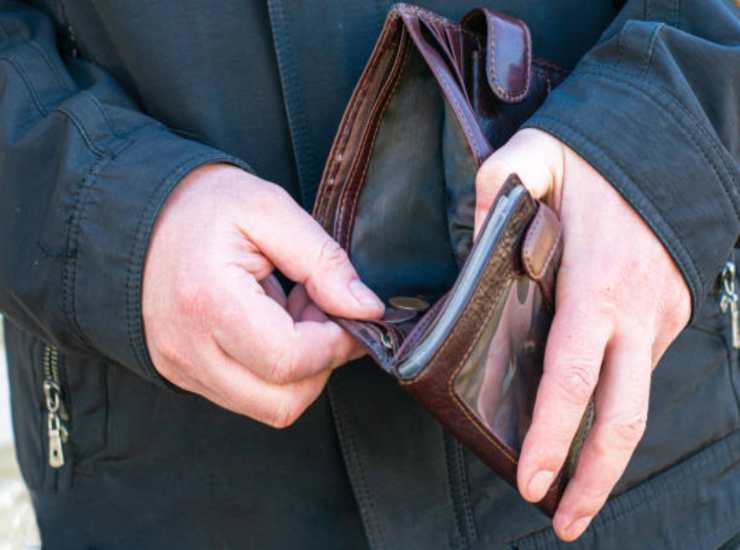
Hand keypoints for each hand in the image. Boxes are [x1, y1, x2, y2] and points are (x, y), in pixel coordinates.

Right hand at [142, 164, 383, 426]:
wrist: (135, 213)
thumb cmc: (202, 205)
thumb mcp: (270, 210)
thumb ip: (324, 260)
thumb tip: (367, 310)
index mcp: (209, 302)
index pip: (290, 361)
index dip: (336, 344)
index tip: (349, 312)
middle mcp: (188, 349)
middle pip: (282, 402)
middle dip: (320, 364)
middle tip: (320, 312)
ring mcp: (181, 367)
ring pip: (268, 407)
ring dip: (298, 370)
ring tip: (292, 314)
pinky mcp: (182, 373)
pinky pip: (246, 395)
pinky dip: (273, 370)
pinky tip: (269, 325)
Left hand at [475, 129, 690, 540]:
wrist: (659, 139)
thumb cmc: (590, 153)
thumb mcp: (527, 158)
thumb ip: (489, 195)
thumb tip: (466, 248)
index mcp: (598, 285)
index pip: (572, 378)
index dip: (551, 436)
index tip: (531, 481)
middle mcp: (635, 313)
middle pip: (623, 418)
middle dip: (595, 480)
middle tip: (563, 521)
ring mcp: (659, 317)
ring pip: (634, 400)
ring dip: (606, 450)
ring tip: (574, 485)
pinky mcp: (669, 314)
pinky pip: (638, 369)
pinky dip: (612, 401)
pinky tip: (584, 416)